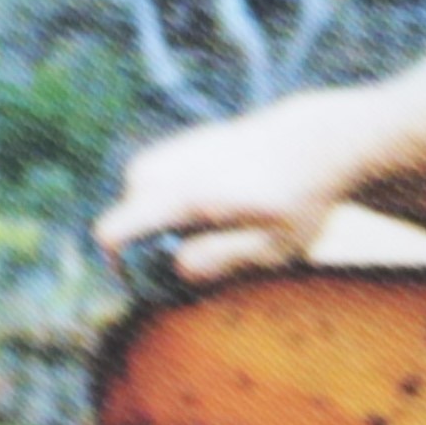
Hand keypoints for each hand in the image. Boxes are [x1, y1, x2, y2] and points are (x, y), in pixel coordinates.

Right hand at [94, 89, 412, 286]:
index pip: (113, 232)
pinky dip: (174, 201)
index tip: (148, 282)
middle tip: (198, 257)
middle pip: (124, 220)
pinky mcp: (175, 147)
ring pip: (139, 202)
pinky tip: (216, 205)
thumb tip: (176, 267)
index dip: (119, 266)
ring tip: (213, 228)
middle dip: (148, 244)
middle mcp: (166, 168)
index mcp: (183, 196)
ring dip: (164, 222)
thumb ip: (223, 259)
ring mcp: (168, 152)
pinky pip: (155, 186)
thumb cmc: (298, 201)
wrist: (312, 143)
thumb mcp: (274, 245)